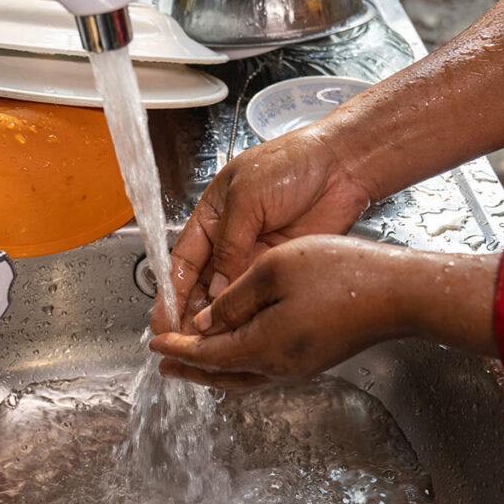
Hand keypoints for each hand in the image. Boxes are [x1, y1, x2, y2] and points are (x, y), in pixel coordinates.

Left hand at [150, 235, 499, 386]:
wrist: (399, 293)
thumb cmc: (341, 274)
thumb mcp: (273, 271)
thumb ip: (233, 297)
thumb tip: (205, 319)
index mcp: (262, 346)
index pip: (205, 352)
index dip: (176, 346)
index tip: (154, 343)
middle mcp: (278, 366)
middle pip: (221, 373)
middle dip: (190, 366)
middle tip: (165, 362)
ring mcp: (299, 366)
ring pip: (243, 374)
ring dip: (213, 366)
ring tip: (193, 358)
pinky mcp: (314, 358)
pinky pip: (263, 368)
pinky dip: (238, 362)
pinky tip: (238, 346)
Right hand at [151, 128, 372, 332]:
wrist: (340, 166)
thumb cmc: (292, 163)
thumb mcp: (247, 198)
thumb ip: (229, 244)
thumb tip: (217, 287)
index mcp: (211, 217)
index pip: (183, 261)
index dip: (170, 292)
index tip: (163, 318)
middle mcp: (229, 240)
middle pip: (202, 285)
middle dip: (189, 313)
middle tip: (182, 340)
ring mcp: (255, 256)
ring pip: (228, 296)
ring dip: (216, 318)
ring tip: (206, 341)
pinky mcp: (279, 268)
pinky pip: (256, 295)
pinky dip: (245, 313)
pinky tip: (237, 328)